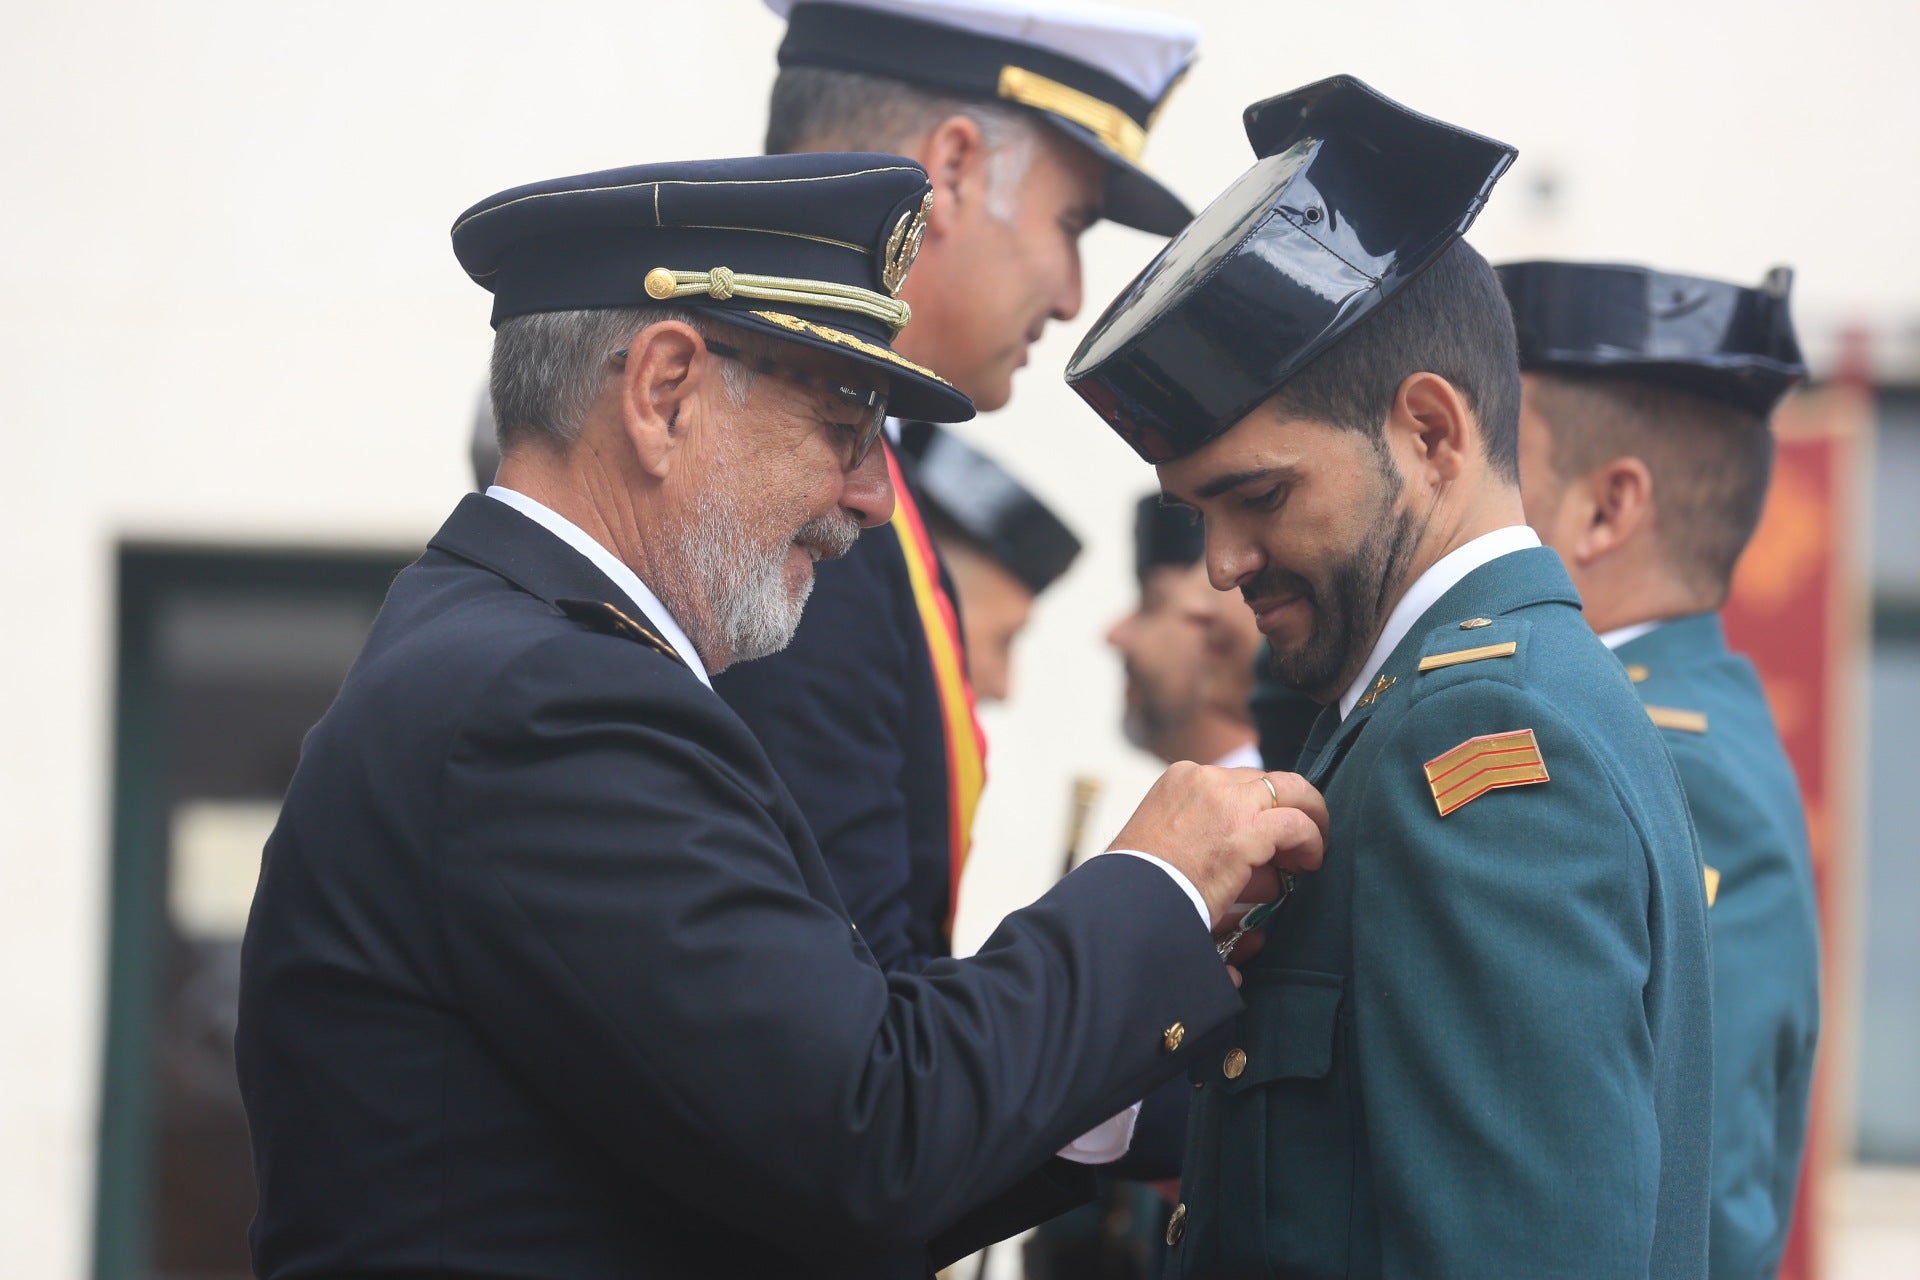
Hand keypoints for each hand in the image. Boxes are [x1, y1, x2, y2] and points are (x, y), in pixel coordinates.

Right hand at [1108, 765, 1326, 926]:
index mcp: (1181, 778)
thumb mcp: (1169, 840)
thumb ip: (1206, 833)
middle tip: (1302, 841)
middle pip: (1270, 781)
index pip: (1241, 781)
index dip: (1263, 808)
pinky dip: (1311, 841)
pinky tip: (1309, 863)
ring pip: (1293, 792)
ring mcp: (1226, 800)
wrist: (1126, 902)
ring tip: (1310, 855)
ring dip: (1309, 823)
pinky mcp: (1245, 830)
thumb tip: (1250, 861)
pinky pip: (1297, 825)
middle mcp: (1205, 779)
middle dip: (1293, 807)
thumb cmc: (1143, 884)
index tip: (1272, 836)